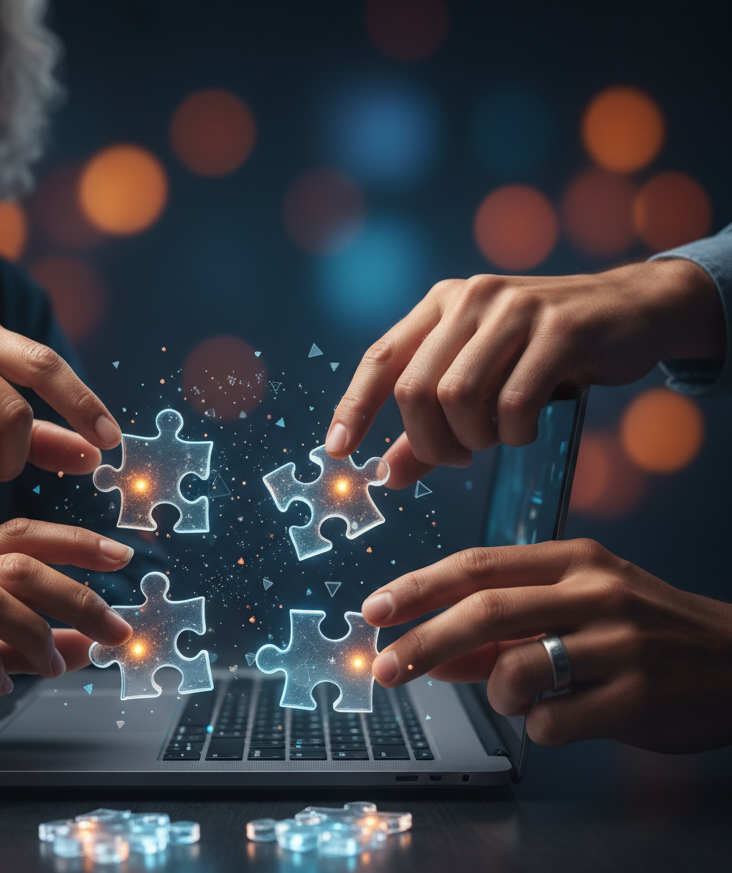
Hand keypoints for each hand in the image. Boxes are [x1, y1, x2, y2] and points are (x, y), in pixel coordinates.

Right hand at [0, 519, 134, 761]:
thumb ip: (17, 642)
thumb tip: (81, 642)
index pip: (20, 534)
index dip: (75, 541)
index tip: (120, 554)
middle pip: (18, 565)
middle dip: (78, 595)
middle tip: (115, 628)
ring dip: (39, 633)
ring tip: (56, 665)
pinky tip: (1, 685)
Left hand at [326, 259, 722, 487]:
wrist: (632, 310)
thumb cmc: (544, 354)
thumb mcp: (481, 384)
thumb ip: (430, 429)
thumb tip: (385, 476)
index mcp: (440, 304)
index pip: (380, 358)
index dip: (354, 406)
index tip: (338, 449)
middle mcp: (471, 298)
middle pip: (416, 389)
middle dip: (428, 442)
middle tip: (454, 459)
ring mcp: (515, 308)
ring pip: (459, 397)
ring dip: (471, 439)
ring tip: (491, 441)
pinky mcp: (560, 329)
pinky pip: (514, 403)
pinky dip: (512, 434)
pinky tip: (523, 431)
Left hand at [360, 539, 731, 752]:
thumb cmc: (642, 630)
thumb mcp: (573, 611)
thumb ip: (500, 632)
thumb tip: (430, 655)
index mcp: (574, 561)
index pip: (477, 566)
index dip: (418, 588)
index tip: (374, 610)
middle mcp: (595, 592)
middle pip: (485, 611)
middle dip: (422, 642)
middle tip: (385, 669)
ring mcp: (620, 643)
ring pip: (517, 670)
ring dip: (496, 693)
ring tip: (517, 696)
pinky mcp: (638, 697)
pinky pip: (553, 721)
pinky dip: (539, 726)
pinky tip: (562, 717)